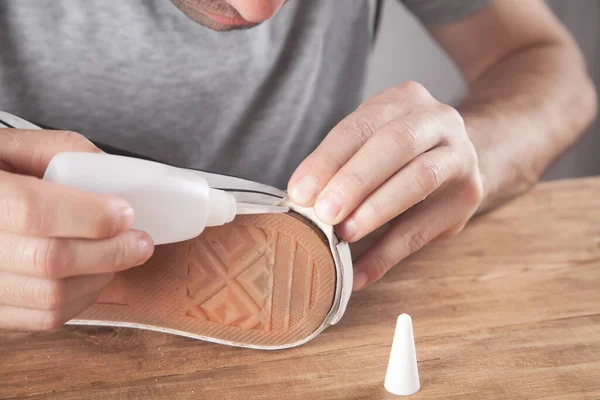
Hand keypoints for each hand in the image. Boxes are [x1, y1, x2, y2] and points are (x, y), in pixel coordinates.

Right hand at [0, 129, 153, 330]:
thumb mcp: (13, 147)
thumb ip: (62, 150)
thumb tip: (113, 173)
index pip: (33, 213)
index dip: (88, 216)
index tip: (125, 213)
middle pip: (49, 261)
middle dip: (109, 252)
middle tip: (140, 242)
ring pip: (50, 297)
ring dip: (99, 277)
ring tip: (118, 256)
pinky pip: (43, 318)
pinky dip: (80, 299)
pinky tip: (93, 276)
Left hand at [288, 82, 483, 290]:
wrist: (458, 159)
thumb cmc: (398, 154)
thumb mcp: (372, 143)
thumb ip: (342, 165)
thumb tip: (301, 201)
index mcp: (403, 100)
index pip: (359, 126)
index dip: (327, 160)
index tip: (299, 192)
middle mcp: (437, 119)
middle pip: (395, 144)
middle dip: (355, 180)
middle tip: (323, 213)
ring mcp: (460, 155)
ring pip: (419, 179)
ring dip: (376, 211)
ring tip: (344, 235)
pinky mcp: (469, 195)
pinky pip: (424, 229)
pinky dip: (387, 255)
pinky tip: (360, 274)